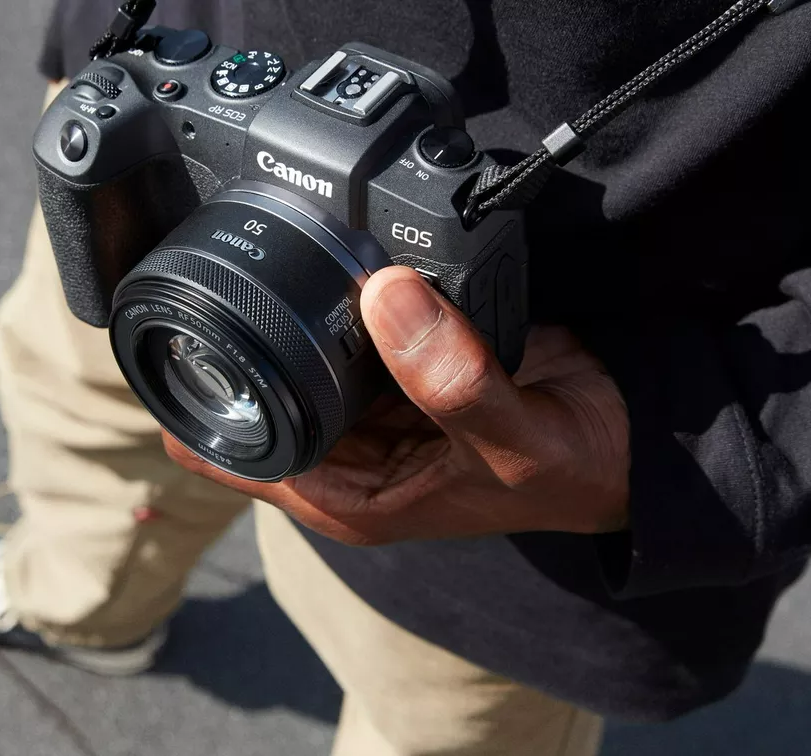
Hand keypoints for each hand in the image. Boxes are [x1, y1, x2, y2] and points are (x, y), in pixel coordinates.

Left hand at [163, 266, 629, 545]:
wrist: (626, 442)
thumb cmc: (572, 470)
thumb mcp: (513, 440)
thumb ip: (453, 381)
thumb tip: (385, 296)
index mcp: (349, 494)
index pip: (227, 452)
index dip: (193, 393)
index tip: (184, 321)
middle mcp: (348, 452)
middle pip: (249, 391)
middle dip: (236, 336)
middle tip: (230, 261)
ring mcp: (372, 406)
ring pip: (295, 352)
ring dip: (286, 310)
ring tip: (274, 246)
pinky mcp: (403, 364)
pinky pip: (350, 324)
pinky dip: (342, 296)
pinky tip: (338, 253)